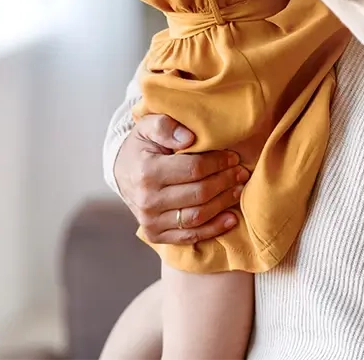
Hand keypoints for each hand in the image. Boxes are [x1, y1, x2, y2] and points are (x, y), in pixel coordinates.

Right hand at [114, 113, 249, 245]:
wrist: (122, 172)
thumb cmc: (141, 146)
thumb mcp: (148, 126)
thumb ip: (166, 126)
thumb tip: (189, 138)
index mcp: (147, 172)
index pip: (193, 169)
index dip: (218, 163)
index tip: (233, 157)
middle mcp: (147, 201)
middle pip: (199, 194)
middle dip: (225, 182)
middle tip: (241, 173)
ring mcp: (150, 221)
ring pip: (197, 217)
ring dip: (223, 204)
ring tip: (238, 190)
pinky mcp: (155, 235)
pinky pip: (189, 236)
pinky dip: (213, 229)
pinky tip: (230, 219)